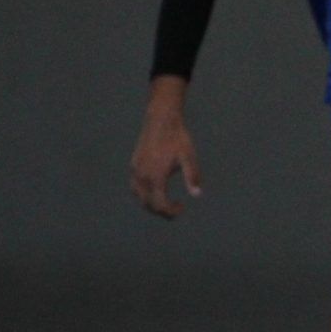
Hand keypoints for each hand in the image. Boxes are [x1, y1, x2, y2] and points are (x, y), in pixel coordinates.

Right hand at [129, 87, 201, 217]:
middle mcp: (142, 175)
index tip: (182, 208)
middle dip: (161, 211)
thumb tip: (197, 195)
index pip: (159, 204)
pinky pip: (134, 186)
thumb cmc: (178, 138)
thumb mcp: (188, 157)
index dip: (170, 211)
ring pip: (139, 196)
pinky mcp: (133, 165)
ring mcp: (135, 170)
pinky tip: (156, 190)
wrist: (161, 119)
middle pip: (147, 204)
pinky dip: (144, 194)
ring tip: (167, 202)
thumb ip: (192, 176)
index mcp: (155, 176)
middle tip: (176, 209)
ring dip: (151, 203)